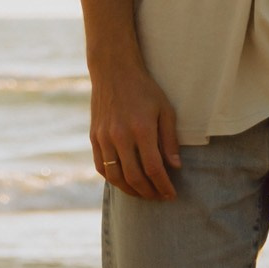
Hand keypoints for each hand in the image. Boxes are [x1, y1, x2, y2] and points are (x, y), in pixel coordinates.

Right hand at [90, 61, 181, 199]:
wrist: (113, 70)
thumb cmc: (144, 89)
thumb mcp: (165, 109)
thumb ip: (169, 139)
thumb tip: (175, 167)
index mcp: (141, 129)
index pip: (154, 168)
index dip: (164, 186)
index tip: (172, 195)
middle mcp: (120, 135)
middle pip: (134, 177)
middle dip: (149, 193)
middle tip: (159, 197)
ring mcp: (104, 137)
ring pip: (115, 176)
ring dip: (130, 190)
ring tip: (143, 193)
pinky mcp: (94, 137)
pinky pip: (101, 167)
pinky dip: (113, 179)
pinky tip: (124, 181)